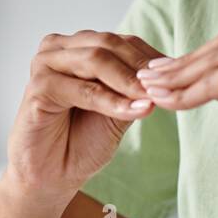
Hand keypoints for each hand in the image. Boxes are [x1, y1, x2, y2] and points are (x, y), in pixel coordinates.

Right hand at [6, 30, 164, 199]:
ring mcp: (45, 65)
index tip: (180, 74)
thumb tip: (168, 72)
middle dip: (141, 66)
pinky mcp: (37, 87)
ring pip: (96, 61)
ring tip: (153, 98)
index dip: (151, 57)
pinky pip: (83, 90)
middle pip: (108, 44)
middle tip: (168, 85)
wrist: (53, 175)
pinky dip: (111, 101)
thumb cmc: (82, 140)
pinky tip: (135, 111)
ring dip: (128, 81)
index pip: (122, 41)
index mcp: (77, 46)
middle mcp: (58, 49)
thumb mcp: (118, 109)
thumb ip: (135, 88)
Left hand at [136, 12, 217, 189]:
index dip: (209, 51)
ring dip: (180, 77)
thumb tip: (195, 68)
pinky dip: (188, 94)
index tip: (178, 64)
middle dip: (188, 62)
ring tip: (152, 88)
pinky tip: (167, 102)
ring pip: (217, 60)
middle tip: (155, 74)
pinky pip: (214, 82)